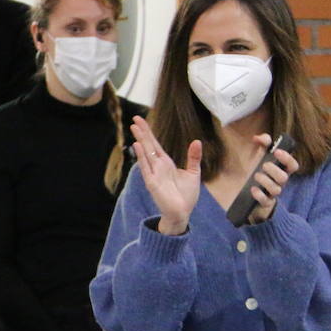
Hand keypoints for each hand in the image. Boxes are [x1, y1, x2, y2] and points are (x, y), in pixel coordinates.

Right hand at [131, 116, 201, 235]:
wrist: (183, 213)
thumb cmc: (186, 196)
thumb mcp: (193, 172)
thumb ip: (193, 157)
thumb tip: (196, 141)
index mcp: (166, 163)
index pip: (155, 144)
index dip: (148, 132)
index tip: (141, 120)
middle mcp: (158, 166)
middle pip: (149, 145)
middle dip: (142, 131)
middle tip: (135, 117)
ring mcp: (153, 174)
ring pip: (145, 153)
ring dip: (140, 140)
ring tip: (134, 127)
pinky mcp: (152, 183)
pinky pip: (145, 168)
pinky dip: (141, 157)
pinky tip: (137, 146)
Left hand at [246, 134, 299, 224]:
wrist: (239, 188)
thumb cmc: (253, 168)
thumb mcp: (257, 153)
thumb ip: (262, 142)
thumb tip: (258, 138)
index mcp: (280, 169)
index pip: (293, 165)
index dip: (288, 159)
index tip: (276, 152)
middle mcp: (278, 182)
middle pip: (284, 178)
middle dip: (274, 170)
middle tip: (263, 165)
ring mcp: (271, 193)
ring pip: (276, 190)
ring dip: (266, 181)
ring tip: (256, 175)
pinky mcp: (263, 202)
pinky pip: (266, 202)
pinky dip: (259, 195)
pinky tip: (253, 189)